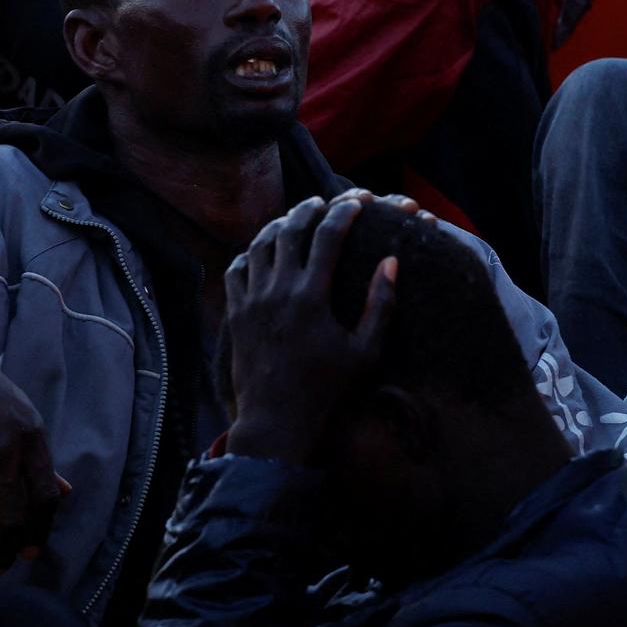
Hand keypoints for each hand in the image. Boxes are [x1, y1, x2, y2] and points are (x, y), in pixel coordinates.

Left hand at [225, 196, 395, 466]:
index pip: (328, 236)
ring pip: (259, 245)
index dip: (345, 211)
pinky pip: (235, 270)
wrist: (275, 425)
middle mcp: (278, 291)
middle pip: (290, 230)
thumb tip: (391, 262)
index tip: (360, 201)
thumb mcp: (365, 352)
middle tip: (324, 201)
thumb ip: (381, 304)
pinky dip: (249, 253)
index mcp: (312, 296)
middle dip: (310, 209)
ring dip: (278, 225)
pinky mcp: (235, 316)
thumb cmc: (328, 392)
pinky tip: (260, 253)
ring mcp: (252, 302)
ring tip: (293, 219)